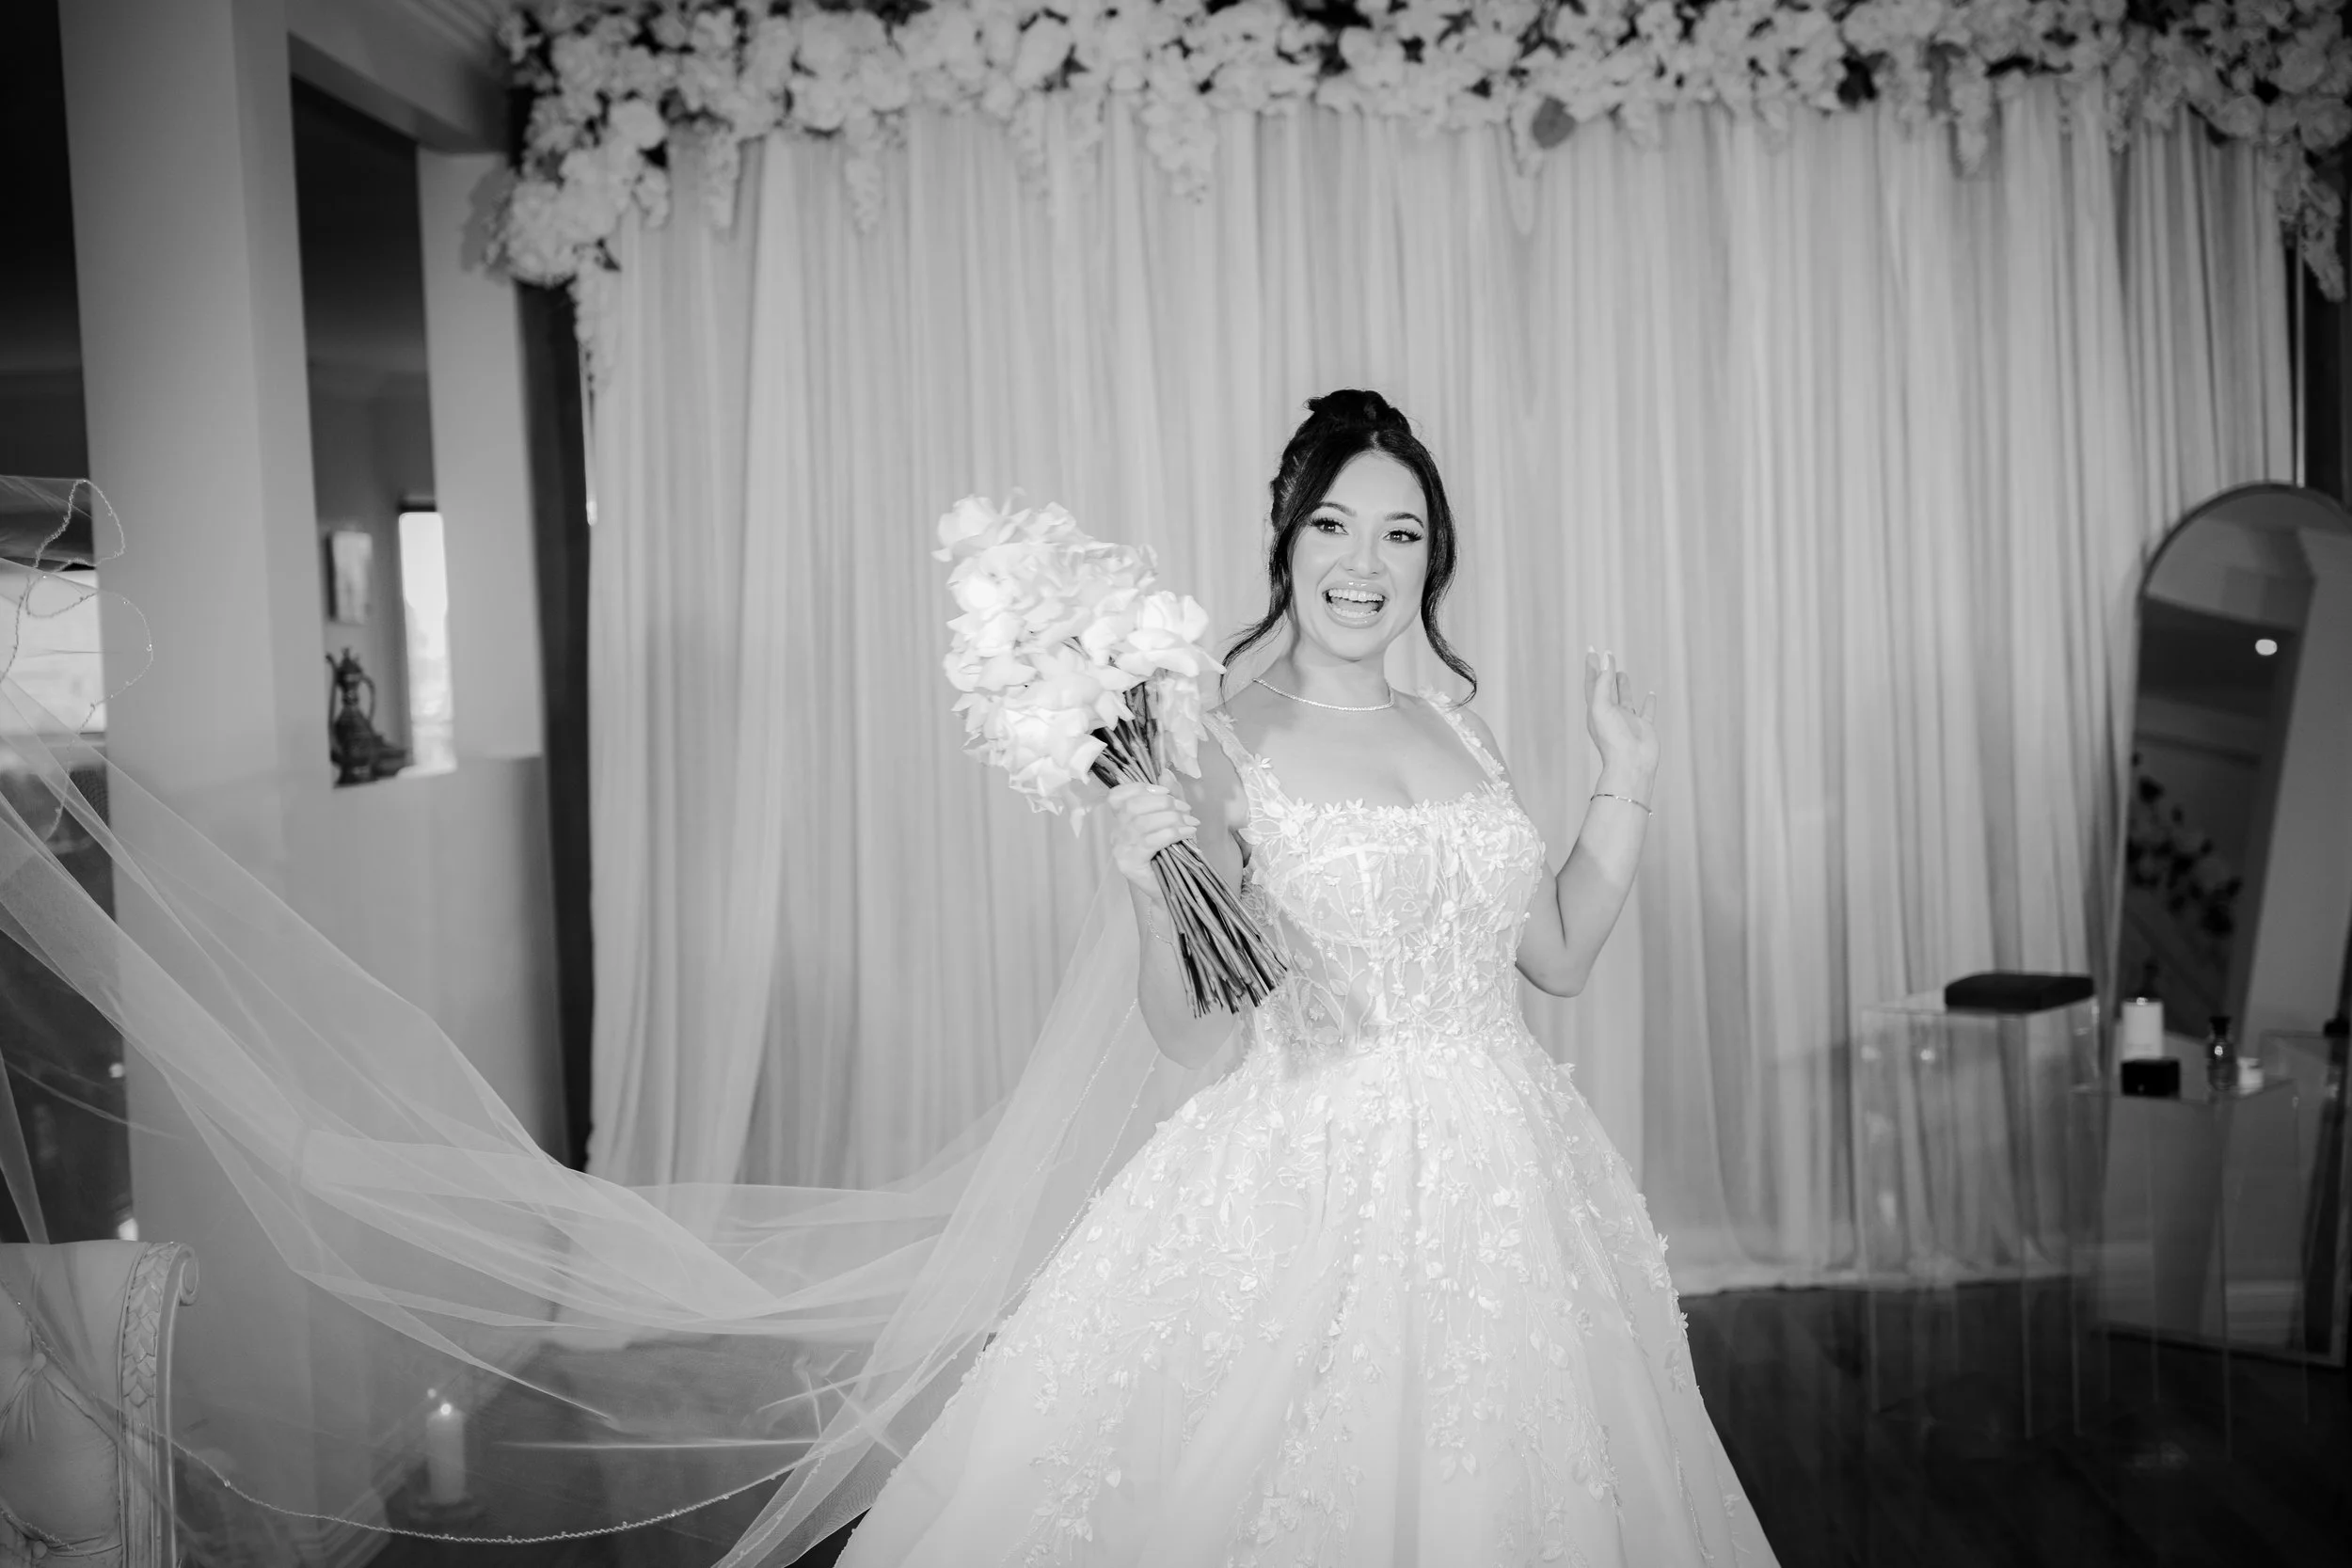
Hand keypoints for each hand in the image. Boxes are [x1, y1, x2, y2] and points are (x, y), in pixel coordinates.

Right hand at [1105, 772, 1197, 896]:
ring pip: (1142, 823)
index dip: (1139, 788)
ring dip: (1171, 818)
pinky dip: (1171, 833)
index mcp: (1121, 820)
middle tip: (1185, 809)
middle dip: (1163, 803)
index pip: (1117, 796)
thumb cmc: (1173, 853)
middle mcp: (1116, 834)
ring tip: (1190, 822)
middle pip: (1132, 807)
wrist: (1175, 889)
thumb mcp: (1174, 819)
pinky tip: (1187, 832)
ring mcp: (1120, 850)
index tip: (1165, 791)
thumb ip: (1170, 796)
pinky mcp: (1130, 864)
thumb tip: (1166, 772)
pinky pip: (1150, 841)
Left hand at [1584, 648, 1658, 783]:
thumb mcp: (1601, 706)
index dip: (1591, 666)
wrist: (1631, 765)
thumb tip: (1605, 658)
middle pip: (1605, 688)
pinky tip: (1651, 693)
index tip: (1591, 649)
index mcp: (1596, 710)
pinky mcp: (1644, 728)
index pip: (1592, 683)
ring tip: (1621, 671)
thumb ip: (1603, 682)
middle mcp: (1610, 714)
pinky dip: (1649, 702)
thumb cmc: (1612, 738)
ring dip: (1622, 685)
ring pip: (1624, 698)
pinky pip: (1646, 711)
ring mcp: (1627, 721)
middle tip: (1604, 655)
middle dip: (1604, 672)